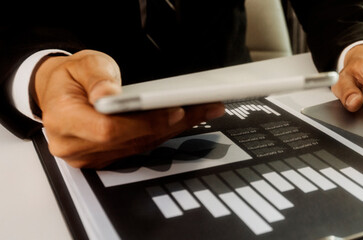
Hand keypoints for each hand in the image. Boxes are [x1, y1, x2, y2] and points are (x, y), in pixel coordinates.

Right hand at [34, 50, 225, 167]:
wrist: (62, 91)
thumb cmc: (73, 77)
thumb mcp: (85, 64)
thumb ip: (97, 78)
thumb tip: (108, 95)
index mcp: (62, 119)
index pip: (108, 129)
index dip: (143, 122)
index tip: (173, 110)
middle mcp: (73, 144)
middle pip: (131, 140)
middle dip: (170, 123)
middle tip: (203, 106)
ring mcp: (90, 156)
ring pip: (141, 145)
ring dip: (175, 128)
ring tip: (203, 109)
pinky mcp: (106, 158)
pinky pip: (141, 147)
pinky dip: (165, 132)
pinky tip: (187, 119)